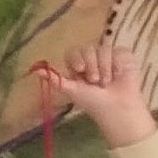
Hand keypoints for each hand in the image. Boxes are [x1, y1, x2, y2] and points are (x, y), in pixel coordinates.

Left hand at [42, 39, 157, 149]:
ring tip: (107, 82)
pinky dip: (118, 64)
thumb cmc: (93, 102)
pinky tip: (119, 75)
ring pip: (104, 49)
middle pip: (88, 48)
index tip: (79, 69)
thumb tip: (35, 70)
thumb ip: (56, 80)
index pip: (73, 51)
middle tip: (95, 81)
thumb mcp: (73, 91)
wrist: (117, 109)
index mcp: (78, 65)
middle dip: (92, 65)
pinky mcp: (123, 57)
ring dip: (105, 68)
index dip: (77, 57)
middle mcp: (92, 58)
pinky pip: (119, 51)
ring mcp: (107, 56)